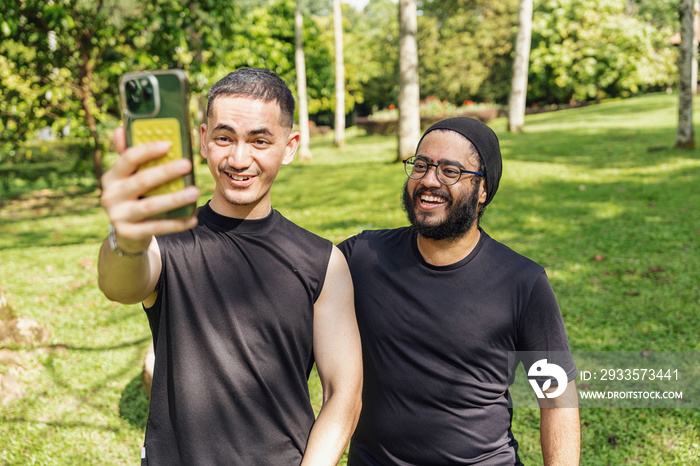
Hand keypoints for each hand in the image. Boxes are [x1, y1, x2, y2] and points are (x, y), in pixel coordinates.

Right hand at [101, 127, 198, 252]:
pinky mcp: (129, 234)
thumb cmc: (134, 197)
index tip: (168, 144)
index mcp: (112, 177)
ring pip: (151, 206)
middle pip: (141, 181)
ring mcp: (118, 216)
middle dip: (165, 172)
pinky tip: (192, 218)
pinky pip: (157, 227)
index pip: (128, 159)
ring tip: (195, 192)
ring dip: (175, 199)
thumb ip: (129, 157)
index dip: (147, 150)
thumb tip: (123, 128)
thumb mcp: (128, 179)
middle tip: (188, 164)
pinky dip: (177, 223)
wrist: (126, 234)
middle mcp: (110, 196)